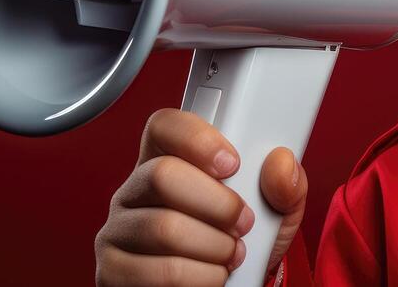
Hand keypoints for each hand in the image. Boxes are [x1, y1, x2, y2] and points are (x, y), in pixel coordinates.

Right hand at [95, 108, 309, 285]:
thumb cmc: (238, 246)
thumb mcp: (273, 214)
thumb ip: (284, 186)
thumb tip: (281, 165)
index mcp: (165, 161)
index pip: (163, 126)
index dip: (197, 139)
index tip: (232, 164)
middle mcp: (134, 192)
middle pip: (162, 174)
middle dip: (216, 203)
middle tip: (242, 222)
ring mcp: (118, 232)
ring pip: (164, 228)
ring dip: (213, 247)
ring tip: (231, 255)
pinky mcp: (114, 272)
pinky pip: (161, 272)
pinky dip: (200, 278)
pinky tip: (211, 276)